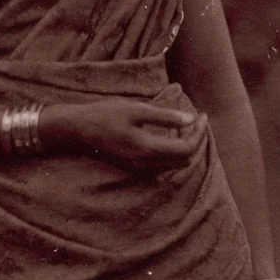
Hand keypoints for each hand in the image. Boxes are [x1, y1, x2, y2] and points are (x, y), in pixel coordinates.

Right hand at [43, 100, 207, 172]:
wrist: (77, 130)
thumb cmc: (105, 115)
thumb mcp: (136, 109)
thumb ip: (165, 116)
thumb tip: (191, 119)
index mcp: (148, 150)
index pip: (187, 149)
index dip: (199, 133)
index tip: (202, 115)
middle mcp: (146, 165)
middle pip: (185, 160)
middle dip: (195, 140)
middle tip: (196, 119)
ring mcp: (140, 169)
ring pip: (175, 165)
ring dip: (185, 147)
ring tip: (184, 124)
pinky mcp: (134, 167)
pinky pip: (163, 165)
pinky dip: (172, 151)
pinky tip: (168, 134)